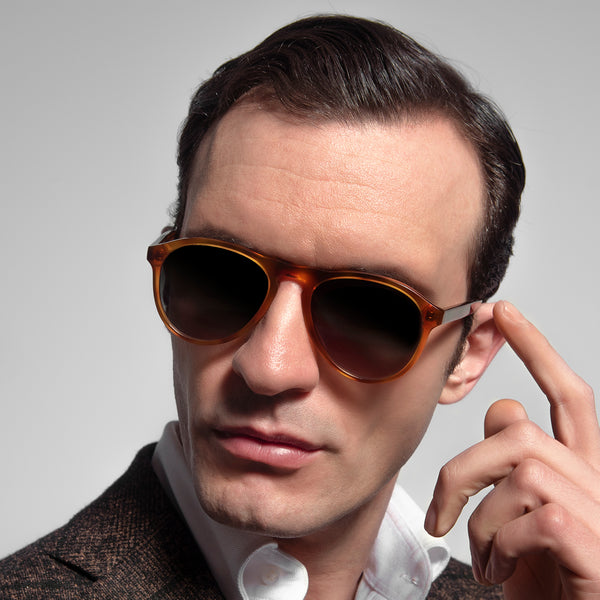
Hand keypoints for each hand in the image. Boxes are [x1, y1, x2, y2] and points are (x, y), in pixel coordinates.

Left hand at [425, 301, 599, 598]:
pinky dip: (498, 548)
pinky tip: (501, 573)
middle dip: (463, 471)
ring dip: (480, 522)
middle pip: (519, 431)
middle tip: (441, 517)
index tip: (505, 313)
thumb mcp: (517, 517)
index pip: (567, 396)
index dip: (536, 349)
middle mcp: (595, 484)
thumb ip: (513, 463)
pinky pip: (533, 517)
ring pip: (519, 469)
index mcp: (578, 472)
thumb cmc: (543, 579)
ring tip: (483, 558)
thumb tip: (502, 407)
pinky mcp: (596, 547)